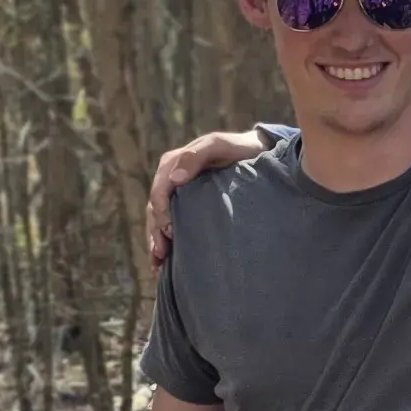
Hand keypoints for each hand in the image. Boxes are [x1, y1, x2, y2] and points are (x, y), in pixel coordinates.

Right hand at [147, 127, 270, 267]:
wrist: (255, 152)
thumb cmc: (238, 148)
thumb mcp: (219, 146)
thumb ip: (196, 156)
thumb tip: (175, 179)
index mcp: (172, 163)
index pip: (159, 193)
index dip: (162, 214)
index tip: (171, 233)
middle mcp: (170, 179)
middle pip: (155, 210)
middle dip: (155, 233)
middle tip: (162, 256)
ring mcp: (177, 194)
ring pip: (158, 221)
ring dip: (156, 242)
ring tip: (158, 265)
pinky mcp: (185, 205)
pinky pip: (169, 224)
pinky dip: (164, 242)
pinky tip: (164, 263)